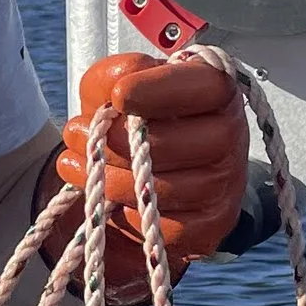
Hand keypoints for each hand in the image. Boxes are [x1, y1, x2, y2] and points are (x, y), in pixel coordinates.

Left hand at [53, 54, 249, 305]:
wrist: (162, 169)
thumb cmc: (140, 117)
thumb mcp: (118, 87)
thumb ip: (113, 76)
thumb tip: (118, 88)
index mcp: (216, 92)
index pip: (205, 86)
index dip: (161, 89)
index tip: (118, 95)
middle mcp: (230, 136)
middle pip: (180, 142)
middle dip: (119, 141)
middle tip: (75, 132)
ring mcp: (226, 184)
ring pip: (166, 189)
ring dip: (111, 180)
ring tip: (76, 165)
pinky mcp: (213, 225)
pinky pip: (168, 229)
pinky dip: (131, 218)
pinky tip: (109, 203)